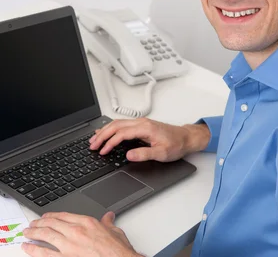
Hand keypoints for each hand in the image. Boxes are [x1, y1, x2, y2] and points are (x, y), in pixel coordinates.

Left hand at [21, 211, 138, 256]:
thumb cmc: (117, 251)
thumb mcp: (115, 232)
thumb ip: (108, 223)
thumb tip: (109, 217)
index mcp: (87, 223)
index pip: (64, 215)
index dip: (52, 215)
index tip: (46, 217)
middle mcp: (76, 232)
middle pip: (52, 223)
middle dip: (39, 223)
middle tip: (32, 224)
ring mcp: (69, 246)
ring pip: (45, 236)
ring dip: (34, 233)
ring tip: (27, 233)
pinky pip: (44, 254)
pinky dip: (33, 250)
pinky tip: (27, 247)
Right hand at [89, 118, 210, 162]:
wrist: (186, 138)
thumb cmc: (176, 144)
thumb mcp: (162, 153)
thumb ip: (144, 154)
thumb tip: (129, 155)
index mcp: (145, 128)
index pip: (121, 134)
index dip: (110, 143)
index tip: (102, 152)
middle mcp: (141, 123)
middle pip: (116, 126)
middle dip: (102, 136)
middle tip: (92, 146)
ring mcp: (140, 122)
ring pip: (117, 123)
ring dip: (104, 131)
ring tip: (94, 140)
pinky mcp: (141, 125)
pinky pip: (122, 124)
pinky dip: (111, 128)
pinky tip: (105, 132)